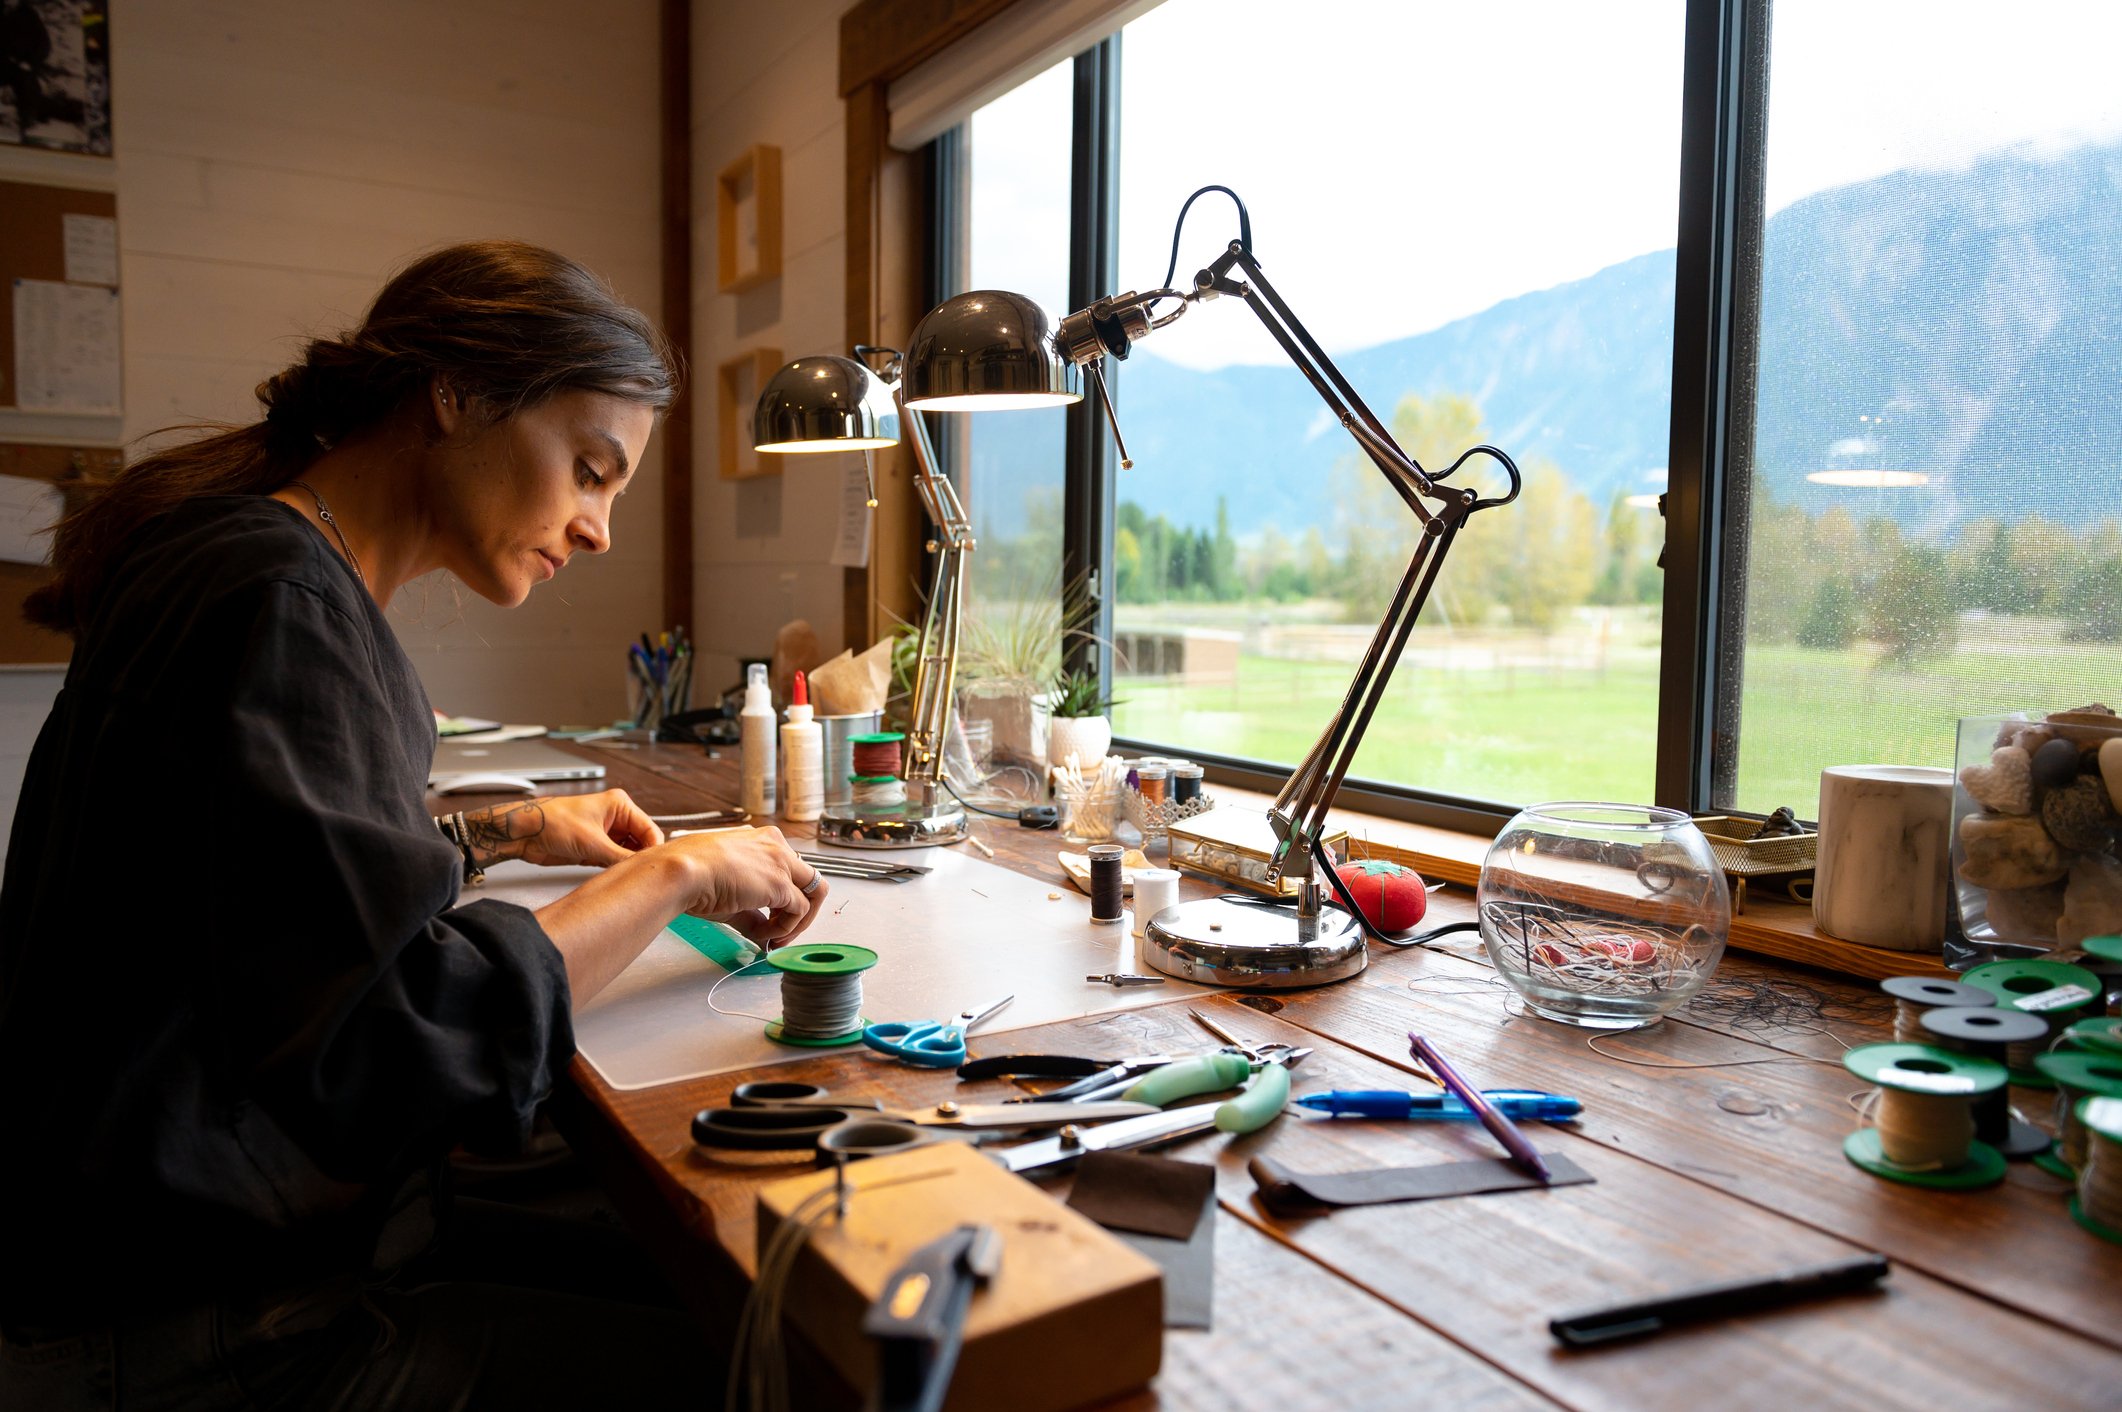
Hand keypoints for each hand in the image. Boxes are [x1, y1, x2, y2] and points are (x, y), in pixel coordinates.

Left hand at [459, 790, 663, 868]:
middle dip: (641, 858)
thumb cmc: (550, 823)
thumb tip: (641, 869)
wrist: (523, 833)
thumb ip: (620, 857)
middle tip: (644, 876)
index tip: (655, 867)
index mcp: (619, 805)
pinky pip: (614, 860)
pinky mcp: (595, 848)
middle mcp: (615, 818)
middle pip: (641, 842)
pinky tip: (616, 876)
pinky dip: (616, 869)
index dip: (653, 849)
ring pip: (628, 853)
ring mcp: (605, 833)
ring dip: (627, 865)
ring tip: (629, 877)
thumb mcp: (591, 842)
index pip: (649, 829)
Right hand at [661, 826, 824, 946]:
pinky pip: (799, 911)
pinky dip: (786, 929)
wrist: (681, 873)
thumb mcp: (729, 889)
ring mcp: (781, 862)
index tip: (772, 916)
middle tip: (782, 931)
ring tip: (775, 938)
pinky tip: (766, 936)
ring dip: (797, 922)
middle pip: (808, 879)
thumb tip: (762, 931)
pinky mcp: (780, 883)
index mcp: (762, 840)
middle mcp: (776, 845)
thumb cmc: (691, 874)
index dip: (783, 898)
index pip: (788, 868)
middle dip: (799, 910)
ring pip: (815, 893)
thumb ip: (752, 911)